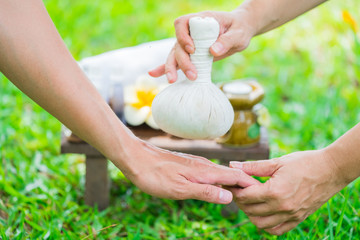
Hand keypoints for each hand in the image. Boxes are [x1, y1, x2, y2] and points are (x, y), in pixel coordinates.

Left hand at [117, 137, 259, 203]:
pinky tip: (219, 187)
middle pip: (232, 174)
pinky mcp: (190, 165)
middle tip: (257, 198)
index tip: (263, 193)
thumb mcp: (180, 189)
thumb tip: (229, 196)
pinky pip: (212, 173)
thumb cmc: (155, 176)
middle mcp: (204, 165)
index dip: (250, 185)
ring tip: (244, 195)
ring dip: (234, 183)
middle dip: (245, 185)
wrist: (136, 158)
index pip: (235, 176)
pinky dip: (221, 181)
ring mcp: (197, 164)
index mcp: (205, 171)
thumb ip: (205, 192)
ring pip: (222, 173)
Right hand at [149, 9, 255, 82]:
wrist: (239, 31)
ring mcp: (189, 44)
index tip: (193, 49)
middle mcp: (191, 32)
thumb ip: (227, 40)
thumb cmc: (239, 29)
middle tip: (191, 74)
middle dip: (181, 60)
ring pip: (174, 54)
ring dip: (172, 67)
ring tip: (173, 80)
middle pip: (177, 44)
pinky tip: (154, 74)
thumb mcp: (238, 34)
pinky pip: (176, 61)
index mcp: (200, 21)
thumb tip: (213, 51)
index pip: (182, 23)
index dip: (183, 36)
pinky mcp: (191, 55)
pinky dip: (164, 67)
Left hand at [228, 150, 346, 234]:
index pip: (245, 197)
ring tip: (249, 200)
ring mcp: (291, 215)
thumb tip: (233, 165)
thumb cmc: (304, 162)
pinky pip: (277, 229)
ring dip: (250, 213)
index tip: (231, 183)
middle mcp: (282, 207)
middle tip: (237, 190)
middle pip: (250, 210)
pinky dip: (266, 224)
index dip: (235, 190)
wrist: (331, 170)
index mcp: (275, 192)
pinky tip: (263, 213)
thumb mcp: (277, 162)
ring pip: (260, 223)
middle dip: (240, 200)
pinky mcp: (298, 219)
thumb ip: (253, 166)